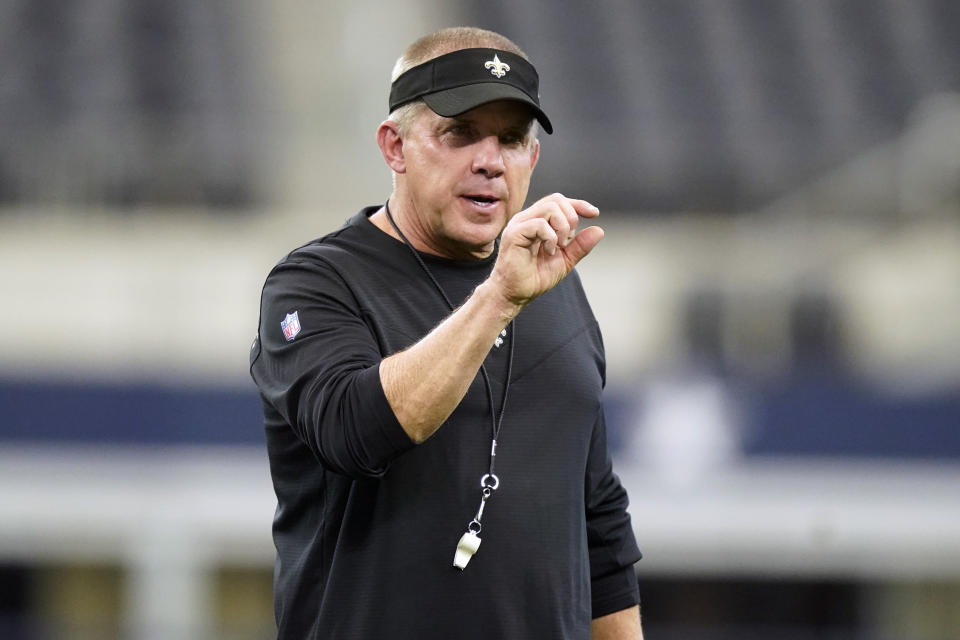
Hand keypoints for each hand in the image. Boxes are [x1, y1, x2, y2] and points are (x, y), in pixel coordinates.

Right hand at [489, 193, 603, 307]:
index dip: (578, 204)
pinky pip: (539, 224)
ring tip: (559, 246)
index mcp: (536, 221)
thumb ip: (579, 245)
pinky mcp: (514, 234)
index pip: (559, 201)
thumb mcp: (565, 260)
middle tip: (568, 241)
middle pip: (556, 200)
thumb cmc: (533, 277)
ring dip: (562, 227)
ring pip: (550, 207)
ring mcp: (519, 224)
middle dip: (571, 218)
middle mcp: (526, 218)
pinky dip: (551, 238)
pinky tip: (549, 252)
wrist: (515, 294)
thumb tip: (599, 230)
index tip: (594, 213)